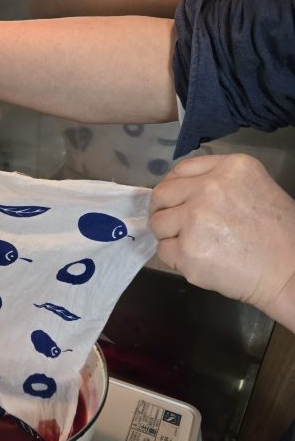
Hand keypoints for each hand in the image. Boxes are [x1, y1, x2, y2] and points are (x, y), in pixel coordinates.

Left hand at [150, 154, 294, 328]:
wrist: (290, 271)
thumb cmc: (277, 233)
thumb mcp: (253, 188)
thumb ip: (217, 183)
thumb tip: (179, 191)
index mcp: (229, 168)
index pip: (180, 170)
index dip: (172, 187)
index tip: (172, 200)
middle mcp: (209, 188)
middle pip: (161, 195)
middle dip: (161, 210)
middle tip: (173, 225)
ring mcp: (195, 219)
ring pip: (158, 224)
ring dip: (169, 235)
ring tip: (194, 244)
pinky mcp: (187, 250)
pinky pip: (163, 251)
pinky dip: (175, 258)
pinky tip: (199, 259)